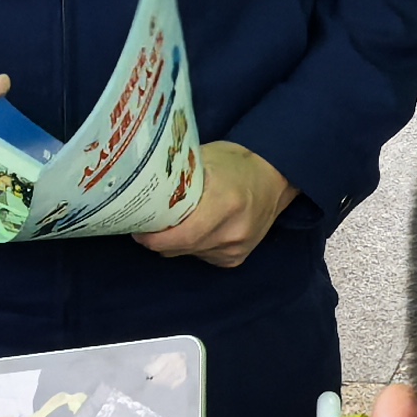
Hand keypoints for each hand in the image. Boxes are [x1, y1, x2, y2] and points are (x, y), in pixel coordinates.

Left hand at [137, 142, 296, 268]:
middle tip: (147, 223)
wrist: (277, 176)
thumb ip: (179, 176)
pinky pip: (201, 257)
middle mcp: (233, 232)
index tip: (138, 228)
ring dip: (175, 243)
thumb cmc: (238, 162)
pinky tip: (197, 229)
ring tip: (173, 223)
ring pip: (188, 254)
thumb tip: (143, 186)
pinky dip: (192, 246)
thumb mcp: (205, 158)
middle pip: (180, 248)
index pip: (181, 236)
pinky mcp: (237, 258)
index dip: (154, 238)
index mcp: (225, 204)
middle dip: (159, 239)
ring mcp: (237, 248)